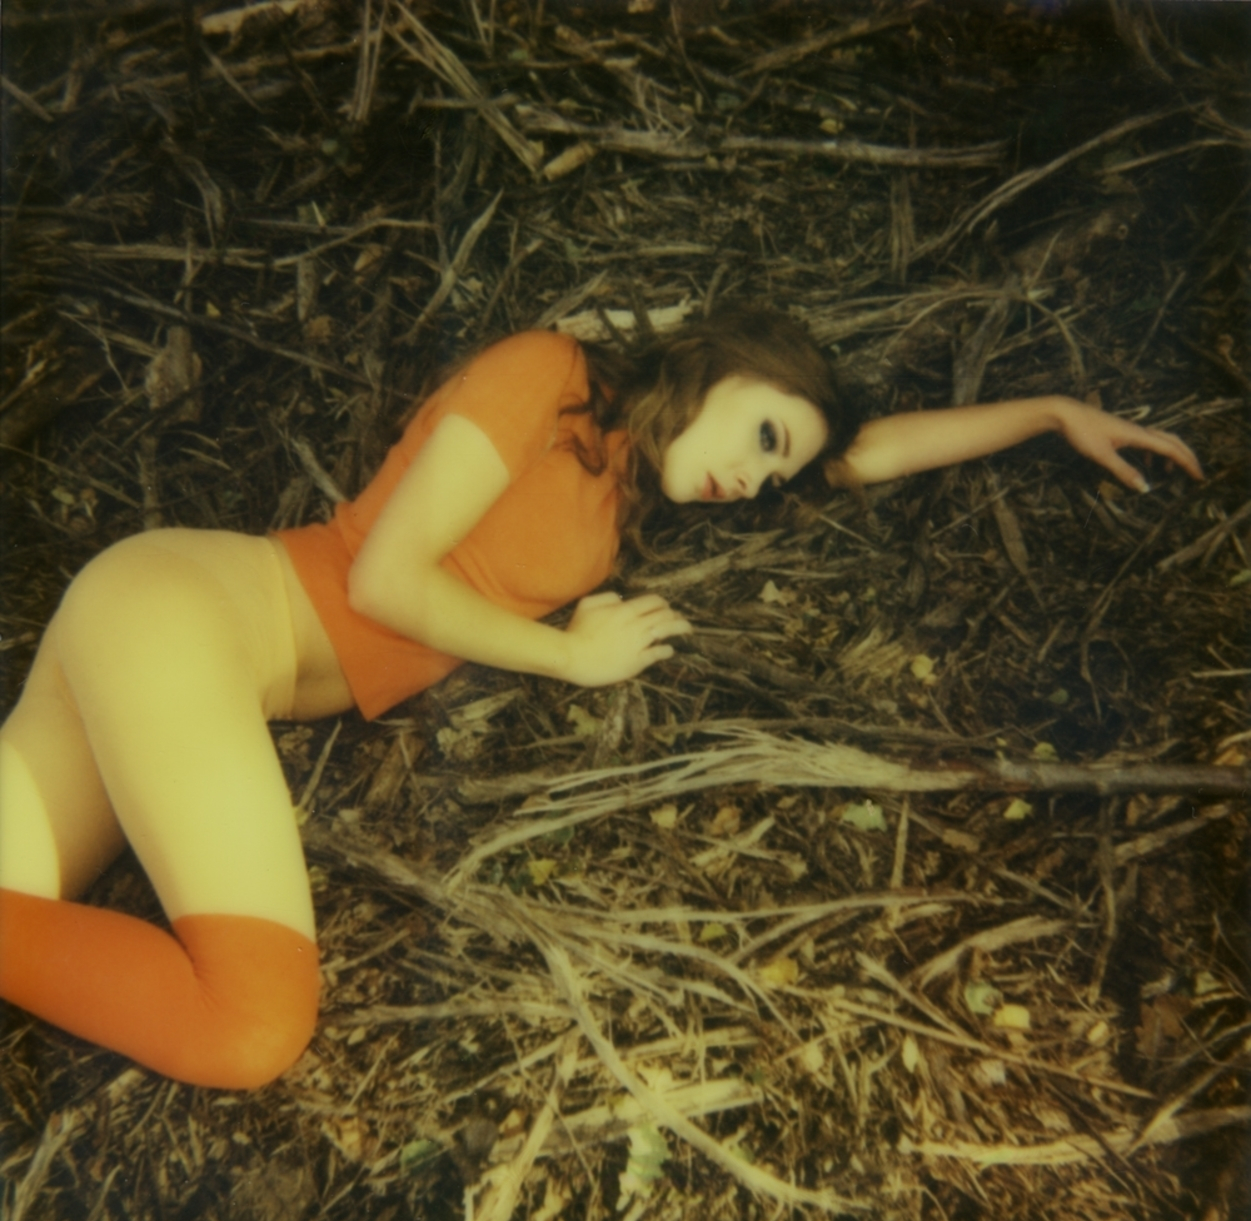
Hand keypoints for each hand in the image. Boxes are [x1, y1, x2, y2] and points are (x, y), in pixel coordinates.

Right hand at [561, 591, 690, 686]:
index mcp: (625, 610)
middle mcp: (636, 625)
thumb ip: (607, 597)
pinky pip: (658, 654)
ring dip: (679, 628)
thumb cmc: (576, 631)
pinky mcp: (636, 662)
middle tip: (678, 618)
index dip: (662, 602)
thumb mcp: (587, 604)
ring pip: (666, 631)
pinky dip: (666, 650)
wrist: (571, 656)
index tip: (665, 606)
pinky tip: (669, 650)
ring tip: (687, 630)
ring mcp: (637, 644)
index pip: (654, 601)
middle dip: (674, 615)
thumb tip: (622, 599)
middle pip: (664, 615)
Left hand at [1054, 398, 1202, 490]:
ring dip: (1170, 454)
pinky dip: (1152, 452)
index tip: (1199, 477)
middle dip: (1186, 457)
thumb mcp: (1102, 455)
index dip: (1187, 463)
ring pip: (1159, 440)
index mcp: (1138, 435)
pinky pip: (1145, 441)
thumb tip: (1145, 488)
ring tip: (1171, 472)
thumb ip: (1124, 471)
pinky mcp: (1120, 431)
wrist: (1065, 413)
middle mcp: (1138, 430)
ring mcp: (1130, 429)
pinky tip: (1145, 463)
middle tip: (1195, 473)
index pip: (1171, 449)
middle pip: (1171, 441)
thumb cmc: (1082, 432)